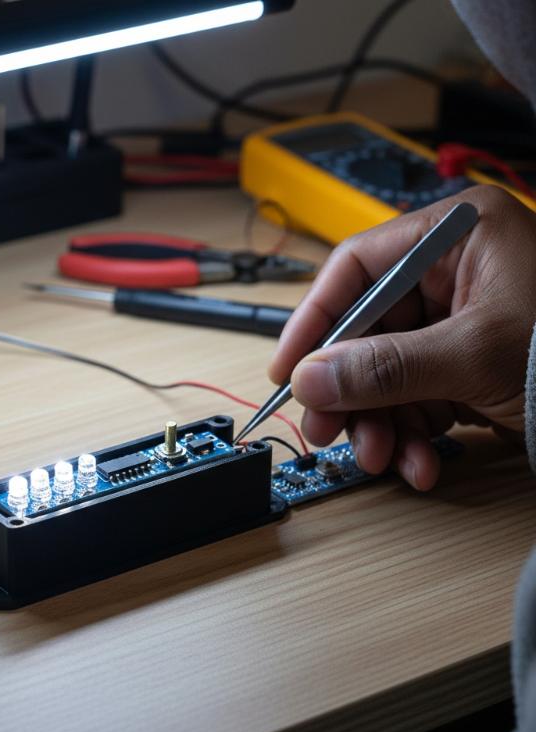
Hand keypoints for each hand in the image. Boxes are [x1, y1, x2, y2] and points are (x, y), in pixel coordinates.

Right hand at [270, 185, 535, 489]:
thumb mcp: (476, 355)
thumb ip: (385, 366)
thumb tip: (311, 378)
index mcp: (457, 236)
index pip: (356, 268)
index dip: (314, 320)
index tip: (287, 369)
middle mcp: (454, 274)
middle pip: (367, 329)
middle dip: (348, 390)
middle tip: (327, 431)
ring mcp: (460, 322)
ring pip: (387, 371)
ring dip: (380, 423)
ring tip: (383, 458)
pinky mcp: (468, 364)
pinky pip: (417, 397)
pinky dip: (412, 434)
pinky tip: (419, 461)